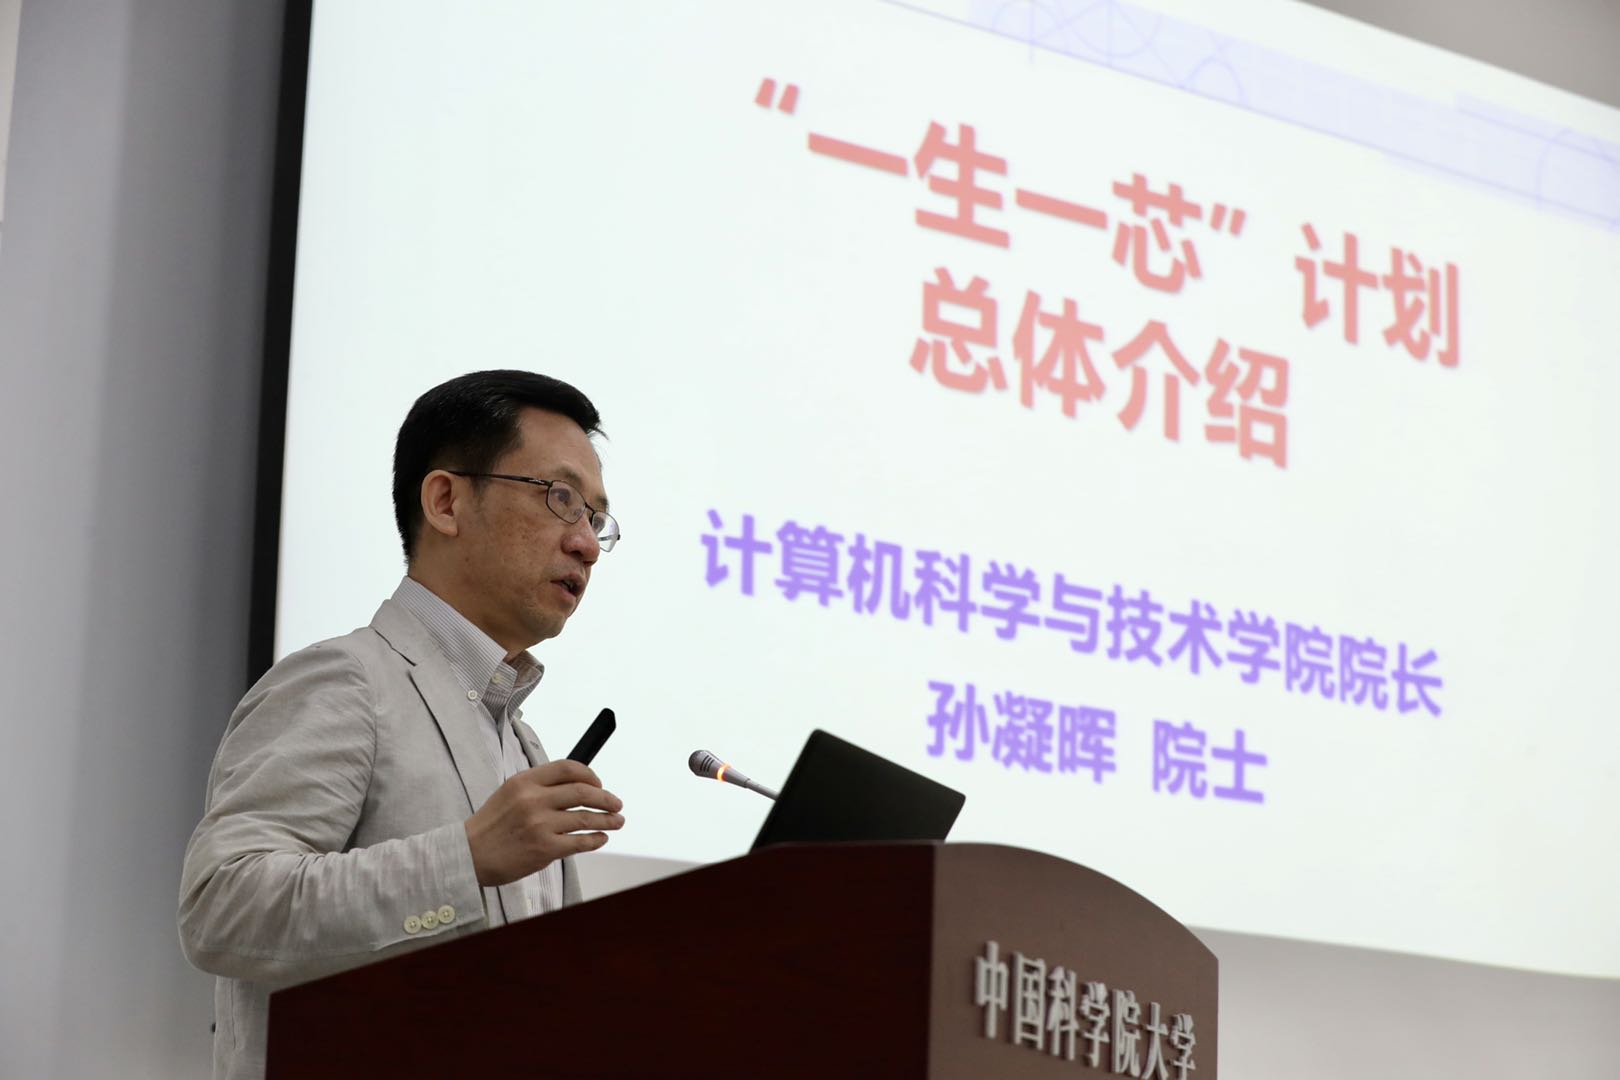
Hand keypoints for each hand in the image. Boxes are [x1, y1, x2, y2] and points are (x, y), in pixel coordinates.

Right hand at [464, 759, 623, 886]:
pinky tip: (601, 838)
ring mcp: (540, 824)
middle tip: (617, 803)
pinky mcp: (544, 849)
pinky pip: (580, 842)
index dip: (590, 774)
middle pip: (583, 791)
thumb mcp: (510, 793)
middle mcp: (534, 800)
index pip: (568, 768)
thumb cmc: (491, 826)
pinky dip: (595, 840)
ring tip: (617, 821)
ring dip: (607, 820)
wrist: (469, 855)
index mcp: (525, 781)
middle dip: (606, 798)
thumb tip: (576, 785)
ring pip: (586, 818)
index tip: (599, 783)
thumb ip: (539, 787)